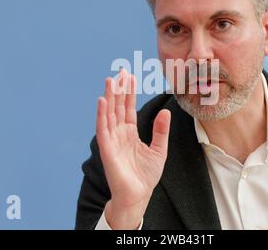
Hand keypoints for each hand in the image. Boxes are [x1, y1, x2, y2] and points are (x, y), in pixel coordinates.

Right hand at [96, 69, 170, 228]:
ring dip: (109, 97)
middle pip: (118, 107)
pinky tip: (102, 101)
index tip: (130, 77)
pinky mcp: (107, 149)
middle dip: (118, 90)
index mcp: (130, 133)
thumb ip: (160, 130)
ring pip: (109, 114)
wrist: (138, 195)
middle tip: (120, 72)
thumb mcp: (159, 149)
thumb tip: (165, 111)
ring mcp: (112, 140)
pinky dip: (101, 115)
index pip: (128, 108)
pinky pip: (103, 129)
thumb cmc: (146, 175)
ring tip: (110, 81)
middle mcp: (119, 134)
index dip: (129, 93)